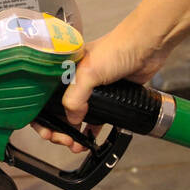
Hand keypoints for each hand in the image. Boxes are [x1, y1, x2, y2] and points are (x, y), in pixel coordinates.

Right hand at [30, 21, 170, 150]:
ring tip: (76, 144)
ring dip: (73, 133)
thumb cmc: (118, 46)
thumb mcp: (88, 71)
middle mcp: (74, 80)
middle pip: (57, 110)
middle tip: (65, 141)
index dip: (41, 117)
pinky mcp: (108, 96)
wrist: (148, 45)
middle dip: (58, 129)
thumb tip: (72, 120)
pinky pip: (96, 117)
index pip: (42, 98)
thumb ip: (75, 97)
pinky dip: (91, 129)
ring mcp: (91, 89)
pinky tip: (89, 138)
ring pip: (75, 116)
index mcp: (62, 70)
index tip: (47, 132)